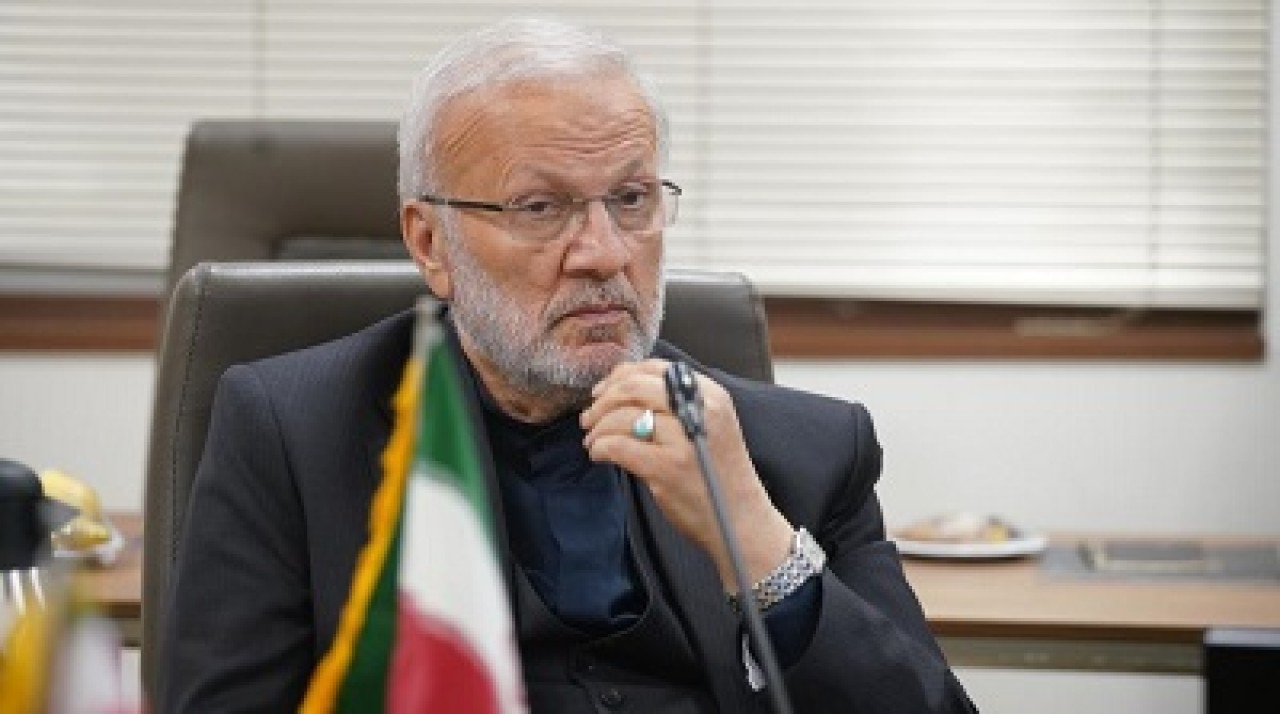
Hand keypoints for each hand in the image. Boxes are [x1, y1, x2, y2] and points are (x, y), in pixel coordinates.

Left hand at [580, 359, 791, 590]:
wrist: (741, 522)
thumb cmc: (719, 477)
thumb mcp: (711, 427)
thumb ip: (677, 406)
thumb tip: (622, 390)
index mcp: (711, 395)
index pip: (655, 368)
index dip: (621, 376)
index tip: (603, 392)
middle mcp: (699, 410)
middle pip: (634, 387)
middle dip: (602, 401)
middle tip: (589, 417)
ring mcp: (683, 439)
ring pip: (622, 416)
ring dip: (597, 428)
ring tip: (592, 441)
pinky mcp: (666, 467)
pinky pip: (617, 446)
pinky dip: (599, 448)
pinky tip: (598, 456)